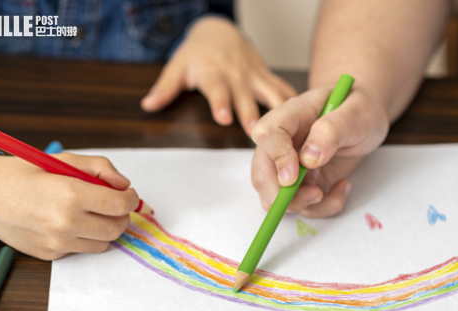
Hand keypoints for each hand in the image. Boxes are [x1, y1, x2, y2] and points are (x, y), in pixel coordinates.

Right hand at [0, 152, 138, 259]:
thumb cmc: (22, 172)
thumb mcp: (62, 160)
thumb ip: (100, 169)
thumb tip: (124, 185)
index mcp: (70, 194)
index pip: (120, 205)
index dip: (130, 199)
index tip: (128, 194)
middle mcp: (64, 222)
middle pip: (116, 228)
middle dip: (121, 215)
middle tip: (112, 204)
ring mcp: (56, 243)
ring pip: (103, 243)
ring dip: (104, 228)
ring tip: (89, 212)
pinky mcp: (49, 255)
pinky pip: (81, 249)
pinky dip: (83, 237)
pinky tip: (66, 222)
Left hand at [140, 16, 296, 134]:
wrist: (219, 31)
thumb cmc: (198, 53)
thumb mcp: (177, 68)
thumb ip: (165, 88)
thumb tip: (148, 106)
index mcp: (213, 73)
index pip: (216, 89)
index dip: (221, 103)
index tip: (223, 117)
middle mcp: (236, 75)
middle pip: (245, 97)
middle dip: (251, 113)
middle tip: (256, 132)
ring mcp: (254, 76)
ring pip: (269, 93)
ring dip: (278, 111)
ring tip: (288, 129)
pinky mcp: (266, 77)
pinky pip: (283, 89)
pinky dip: (295, 101)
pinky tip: (308, 116)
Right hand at [250, 84, 389, 216]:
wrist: (364, 122)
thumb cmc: (360, 111)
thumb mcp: (357, 113)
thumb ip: (332, 130)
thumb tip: (309, 157)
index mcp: (291, 115)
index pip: (266, 133)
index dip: (276, 157)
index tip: (294, 176)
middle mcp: (282, 142)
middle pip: (261, 174)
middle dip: (283, 196)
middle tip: (317, 194)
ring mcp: (288, 166)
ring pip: (274, 197)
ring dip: (304, 205)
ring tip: (336, 189)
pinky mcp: (301, 183)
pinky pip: (300, 206)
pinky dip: (322, 207)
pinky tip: (341, 188)